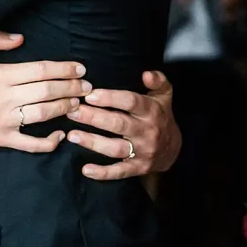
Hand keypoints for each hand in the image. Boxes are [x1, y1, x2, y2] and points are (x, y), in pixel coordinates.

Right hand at [0, 31, 89, 152]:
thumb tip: (21, 38)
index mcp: (0, 75)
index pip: (39, 70)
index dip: (63, 69)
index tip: (80, 69)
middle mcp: (5, 97)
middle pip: (46, 91)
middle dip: (71, 88)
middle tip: (88, 86)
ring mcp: (6, 120)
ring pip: (43, 114)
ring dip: (64, 108)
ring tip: (78, 103)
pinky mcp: (4, 139)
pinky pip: (31, 144)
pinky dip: (48, 142)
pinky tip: (60, 135)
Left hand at [65, 70, 180, 179]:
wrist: (174, 148)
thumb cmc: (161, 115)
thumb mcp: (164, 95)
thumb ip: (158, 80)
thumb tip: (146, 74)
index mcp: (151, 111)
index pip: (131, 102)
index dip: (110, 98)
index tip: (89, 94)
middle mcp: (147, 131)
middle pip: (118, 124)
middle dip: (93, 118)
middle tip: (72, 111)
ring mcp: (143, 151)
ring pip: (115, 148)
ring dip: (92, 142)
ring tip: (72, 135)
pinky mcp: (138, 168)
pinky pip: (120, 171)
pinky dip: (103, 173)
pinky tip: (86, 169)